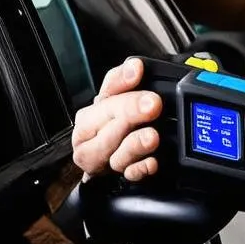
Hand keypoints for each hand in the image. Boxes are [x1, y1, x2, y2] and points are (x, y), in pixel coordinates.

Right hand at [71, 57, 162, 180]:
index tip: (139, 71)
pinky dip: (140, 169)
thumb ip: (124, 80)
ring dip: (135, 144)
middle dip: (130, 112)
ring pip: (116, 153)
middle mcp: (92, 136)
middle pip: (108, 123)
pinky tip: (151, 162)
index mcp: (91, 113)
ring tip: (152, 136)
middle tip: (152, 105)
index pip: (106, 92)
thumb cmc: (114, 125)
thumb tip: (134, 65)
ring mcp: (104, 159)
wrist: (106, 161)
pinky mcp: (118, 177)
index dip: (123, 80)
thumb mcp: (117, 98)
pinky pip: (129, 174)